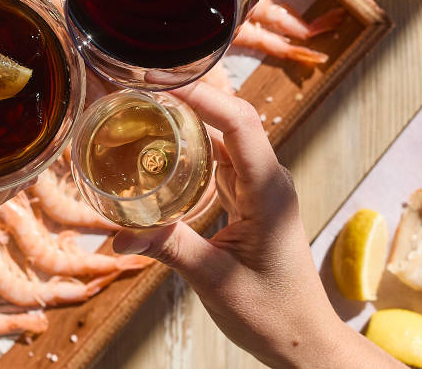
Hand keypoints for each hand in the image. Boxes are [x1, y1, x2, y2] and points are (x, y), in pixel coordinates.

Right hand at [110, 83, 400, 368]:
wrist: (303, 340)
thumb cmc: (272, 314)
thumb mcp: (215, 280)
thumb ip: (170, 249)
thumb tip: (118, 236)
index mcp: (269, 192)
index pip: (239, 123)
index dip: (203, 95)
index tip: (162, 81)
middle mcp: (269, 182)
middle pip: (232, 120)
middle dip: (192, 97)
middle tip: (144, 88)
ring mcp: (262, 192)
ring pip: (226, 140)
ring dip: (191, 121)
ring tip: (147, 109)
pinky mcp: (252, 204)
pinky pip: (223, 164)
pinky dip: (194, 151)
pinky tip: (164, 151)